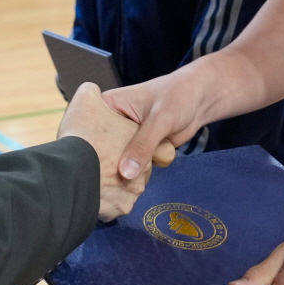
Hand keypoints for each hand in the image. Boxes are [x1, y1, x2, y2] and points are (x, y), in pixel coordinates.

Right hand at [58, 82, 172, 219]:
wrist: (198, 100)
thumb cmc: (177, 96)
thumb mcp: (159, 119)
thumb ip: (143, 145)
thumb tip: (125, 174)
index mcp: (108, 107)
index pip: (87, 128)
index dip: (85, 148)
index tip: (85, 169)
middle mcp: (112, 125)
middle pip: (100, 151)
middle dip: (105, 168)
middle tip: (104, 185)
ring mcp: (125, 141)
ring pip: (117, 164)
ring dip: (124, 176)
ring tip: (120, 188)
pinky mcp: (138, 152)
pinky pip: (133, 169)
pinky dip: (137, 176)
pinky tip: (136, 183)